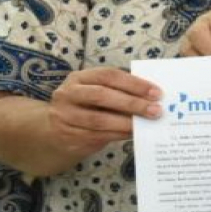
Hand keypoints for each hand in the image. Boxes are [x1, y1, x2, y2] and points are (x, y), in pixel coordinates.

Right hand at [46, 67, 160, 158]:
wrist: (55, 132)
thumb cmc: (85, 108)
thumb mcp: (96, 93)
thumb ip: (118, 92)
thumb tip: (152, 97)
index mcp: (79, 78)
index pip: (108, 75)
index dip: (133, 83)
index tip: (156, 92)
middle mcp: (68, 94)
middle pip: (102, 95)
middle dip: (132, 103)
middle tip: (155, 110)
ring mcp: (65, 116)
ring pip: (99, 119)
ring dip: (126, 122)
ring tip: (146, 124)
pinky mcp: (67, 136)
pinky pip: (97, 136)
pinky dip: (118, 134)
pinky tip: (132, 133)